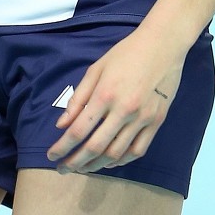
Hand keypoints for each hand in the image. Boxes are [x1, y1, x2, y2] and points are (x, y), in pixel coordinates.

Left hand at [45, 29, 184, 174]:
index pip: (78, 130)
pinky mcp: (157, 121)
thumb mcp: (96, 69)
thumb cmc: (126, 53)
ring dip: (96, 165)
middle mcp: (124, 110)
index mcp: (105, 95)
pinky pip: (138, 150)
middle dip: (75, 162)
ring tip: (83, 167)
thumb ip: (78, 98)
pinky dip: (121, 160)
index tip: (51, 156)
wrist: (163, 45)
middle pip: (95, 147)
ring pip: (116, 153)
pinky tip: (109, 161)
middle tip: (63, 169)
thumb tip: (62, 125)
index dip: (62, 147)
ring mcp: (142, 118)